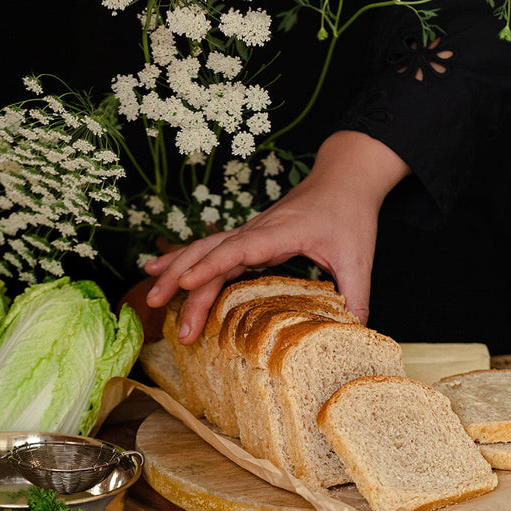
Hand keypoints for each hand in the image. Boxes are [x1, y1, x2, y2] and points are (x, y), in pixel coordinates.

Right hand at [143, 130, 410, 343]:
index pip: (238, 249)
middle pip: (211, 254)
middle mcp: (257, 230)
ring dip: (177, 270)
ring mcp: (250, 231)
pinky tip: (163, 269)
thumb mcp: (359, 257)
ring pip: (205, 249)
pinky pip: (212, 249)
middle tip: (160, 309)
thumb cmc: (349, 213)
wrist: (344, 178)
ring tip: (152, 294)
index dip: (209, 268)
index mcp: (280, 232)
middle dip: (183, 280)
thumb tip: (356, 332)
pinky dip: (187, 260)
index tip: (184, 285)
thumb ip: (356, 295)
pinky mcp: (250, 236)